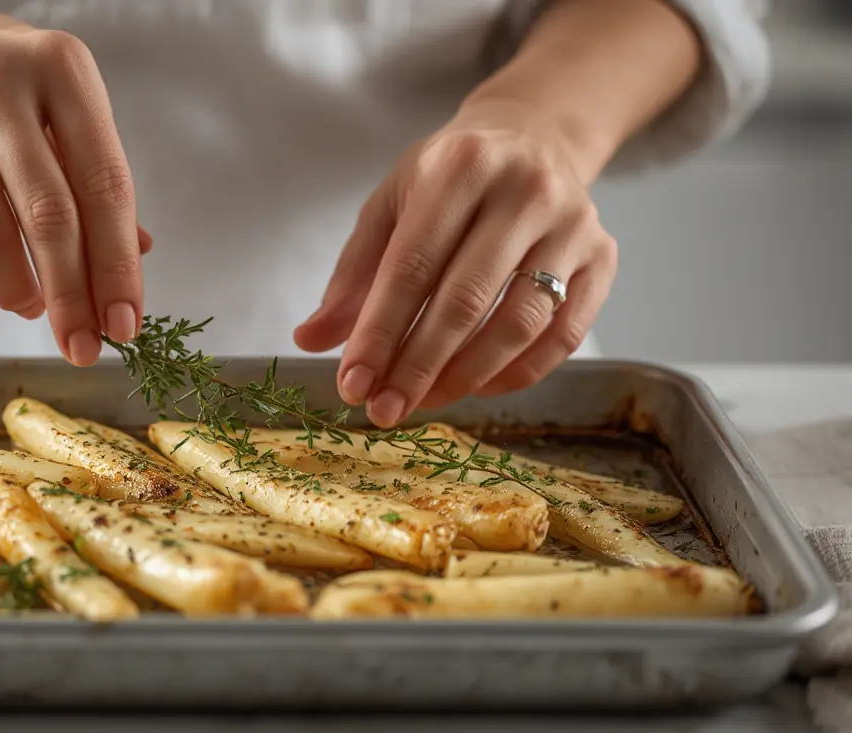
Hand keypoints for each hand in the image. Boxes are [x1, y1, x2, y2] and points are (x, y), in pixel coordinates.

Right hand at [0, 0, 149, 363]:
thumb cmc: (0, 82)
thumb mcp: (63, 106)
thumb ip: (96, 177)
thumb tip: (136, 257)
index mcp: (62, 70)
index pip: (104, 185)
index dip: (118, 265)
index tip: (124, 322)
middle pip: (49, 215)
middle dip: (71, 295)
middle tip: (82, 344)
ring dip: (17, 290)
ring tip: (33, 310)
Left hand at [294, 98, 617, 426]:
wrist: (534, 139)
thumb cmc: (451, 181)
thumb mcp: (392, 206)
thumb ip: (353, 275)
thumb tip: (311, 341)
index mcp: (460, 167)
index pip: (412, 267)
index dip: (379, 333)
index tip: (353, 384)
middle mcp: (524, 190)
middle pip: (465, 301)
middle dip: (418, 367)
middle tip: (385, 409)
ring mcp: (573, 224)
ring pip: (519, 324)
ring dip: (466, 377)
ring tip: (425, 400)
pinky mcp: (604, 256)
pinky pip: (564, 334)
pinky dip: (518, 373)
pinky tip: (479, 386)